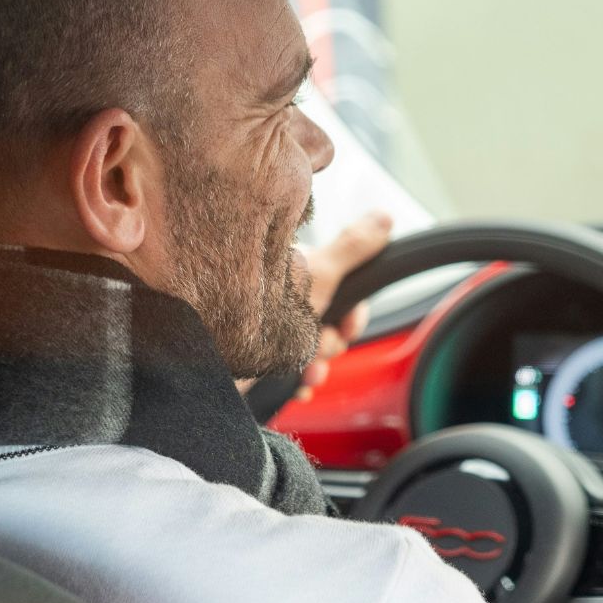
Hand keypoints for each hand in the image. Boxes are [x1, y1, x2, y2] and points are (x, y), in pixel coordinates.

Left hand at [238, 211, 392, 400]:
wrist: (218, 361)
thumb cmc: (263, 312)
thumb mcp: (317, 275)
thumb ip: (352, 248)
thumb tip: (384, 217)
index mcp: (297, 274)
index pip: (341, 290)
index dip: (352, 312)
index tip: (349, 326)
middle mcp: (285, 298)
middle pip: (330, 320)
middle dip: (332, 341)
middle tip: (323, 346)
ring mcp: (272, 328)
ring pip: (313, 347)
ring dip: (318, 364)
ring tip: (308, 371)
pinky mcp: (260, 356)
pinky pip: (293, 369)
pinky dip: (301, 380)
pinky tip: (298, 385)